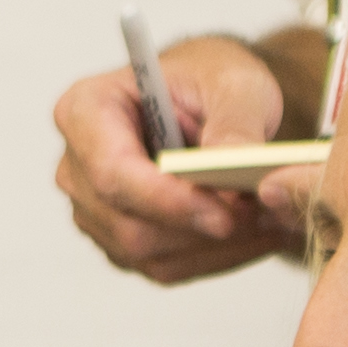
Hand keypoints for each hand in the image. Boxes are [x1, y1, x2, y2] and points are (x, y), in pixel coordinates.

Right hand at [54, 38, 302, 283]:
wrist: (211, 100)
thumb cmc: (209, 79)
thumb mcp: (233, 82)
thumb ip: (234, 122)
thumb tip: (233, 165)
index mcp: (85, 110)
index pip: (111, 172)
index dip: (165, 200)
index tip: (224, 213)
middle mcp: (77, 166)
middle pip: (127, 224)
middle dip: (198, 228)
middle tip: (264, 216)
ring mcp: (94, 210)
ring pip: (148, 254)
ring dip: (214, 247)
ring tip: (270, 221)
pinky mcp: (120, 241)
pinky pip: (166, 267)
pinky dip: (216, 257)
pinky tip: (254, 233)